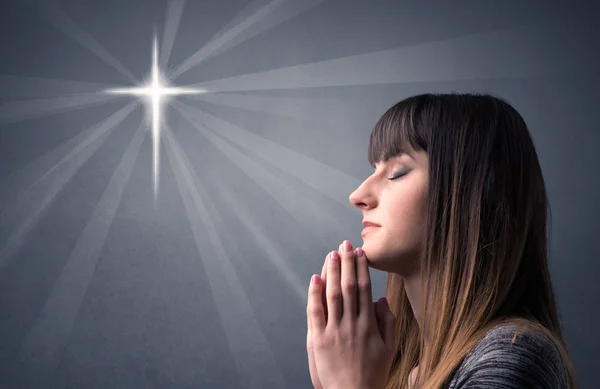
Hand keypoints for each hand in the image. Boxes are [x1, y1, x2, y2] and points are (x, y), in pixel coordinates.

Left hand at [306, 240, 396, 388]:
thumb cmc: (372, 374)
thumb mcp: (389, 349)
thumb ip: (388, 323)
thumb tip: (382, 300)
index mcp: (369, 325)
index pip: (364, 289)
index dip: (362, 269)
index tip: (360, 253)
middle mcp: (351, 324)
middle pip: (348, 287)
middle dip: (347, 263)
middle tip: (345, 244)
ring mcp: (334, 331)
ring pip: (332, 295)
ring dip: (331, 272)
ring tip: (332, 254)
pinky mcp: (318, 340)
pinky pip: (315, 312)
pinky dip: (314, 294)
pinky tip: (315, 278)